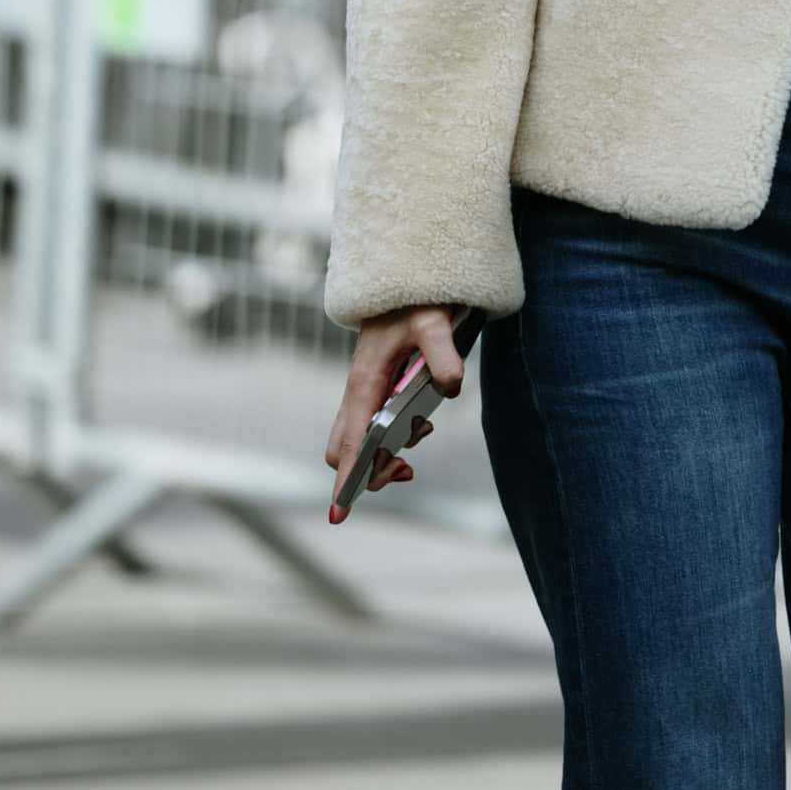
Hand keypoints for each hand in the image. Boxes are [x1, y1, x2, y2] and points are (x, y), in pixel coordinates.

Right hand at [324, 302, 466, 521]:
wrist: (407, 275)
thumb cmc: (416, 299)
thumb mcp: (433, 323)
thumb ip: (442, 355)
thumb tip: (450, 390)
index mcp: (364, 383)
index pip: (346, 444)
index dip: (344, 480)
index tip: (340, 514)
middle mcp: (359, 390)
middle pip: (345, 449)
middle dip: (370, 469)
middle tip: (405, 467)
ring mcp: (366, 389)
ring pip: (359, 438)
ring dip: (386, 451)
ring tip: (421, 433)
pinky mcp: (377, 385)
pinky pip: (374, 423)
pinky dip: (394, 435)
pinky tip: (422, 422)